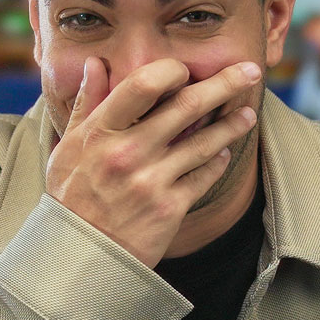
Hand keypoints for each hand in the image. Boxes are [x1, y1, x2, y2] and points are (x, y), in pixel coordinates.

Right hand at [45, 56, 260, 267]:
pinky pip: (204, 176)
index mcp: (100, 132)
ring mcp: (151, 181)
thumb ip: (87, 103)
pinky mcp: (169, 208)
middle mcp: (127, 153)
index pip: (143, 84)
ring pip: (204, 142)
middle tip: (251, 70)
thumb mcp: (69, 147)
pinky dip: (218, 160)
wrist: (79, 256)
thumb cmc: (72, 196)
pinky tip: (225, 151)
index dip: (171, 70)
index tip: (186, 69)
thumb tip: (95, 63)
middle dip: (224, 84)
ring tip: (248, 113)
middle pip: (186, 106)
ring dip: (232, 124)